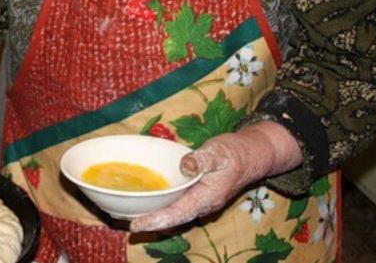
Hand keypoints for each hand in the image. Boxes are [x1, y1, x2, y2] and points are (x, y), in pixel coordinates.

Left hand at [129, 121, 302, 232]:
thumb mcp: (220, 151)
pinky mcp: (196, 195)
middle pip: (172, 219)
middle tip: (123, 221)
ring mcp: (199, 202)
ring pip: (173, 214)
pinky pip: (175, 205)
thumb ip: (203, 159)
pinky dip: (160, 205)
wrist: (252, 155)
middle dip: (150, 222)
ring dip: (153, 215)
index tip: (136, 225)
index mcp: (206, 198)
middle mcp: (201, 204)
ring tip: (127, 214)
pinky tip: (146, 200)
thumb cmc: (235, 152)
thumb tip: (186, 165)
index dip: (156, 220)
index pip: (177, 213)